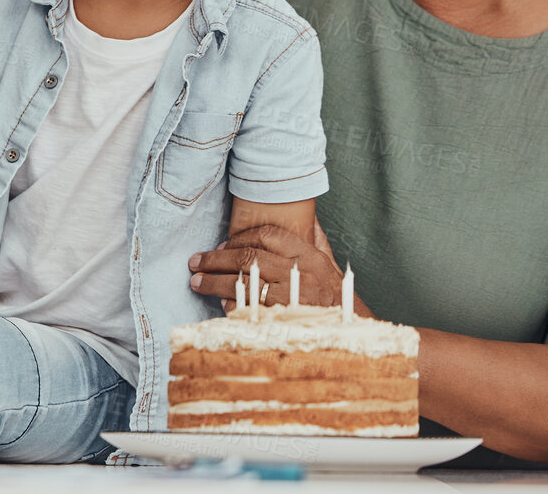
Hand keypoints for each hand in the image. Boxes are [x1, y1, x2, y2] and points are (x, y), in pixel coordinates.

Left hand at [187, 223, 369, 315]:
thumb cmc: (333, 295)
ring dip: (215, 283)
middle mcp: (301, 274)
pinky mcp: (284, 323)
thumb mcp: (326, 262)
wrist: (352, 334)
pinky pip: (250, 312)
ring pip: (244, 285)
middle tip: (195, 263)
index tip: (221, 245)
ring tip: (197, 282)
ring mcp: (293, 300)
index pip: (267, 235)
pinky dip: (232, 306)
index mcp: (309, 256)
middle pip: (248, 259)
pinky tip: (220, 304)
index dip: (238, 238)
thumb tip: (302, 214)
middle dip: (216, 260)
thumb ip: (312, 237)